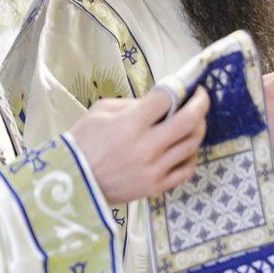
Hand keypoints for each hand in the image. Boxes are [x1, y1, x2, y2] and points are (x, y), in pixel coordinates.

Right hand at [70, 87, 209, 205]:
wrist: (72, 184)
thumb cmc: (83, 143)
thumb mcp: (100, 112)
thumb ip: (132, 104)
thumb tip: (160, 101)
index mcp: (130, 124)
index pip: (167, 99)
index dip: (181, 87)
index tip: (187, 86)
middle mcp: (146, 146)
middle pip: (188, 121)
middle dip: (201, 104)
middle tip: (201, 98)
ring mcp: (154, 169)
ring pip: (192, 144)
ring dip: (199, 128)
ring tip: (195, 121)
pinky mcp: (156, 186)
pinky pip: (186, 170)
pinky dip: (192, 156)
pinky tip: (186, 148)